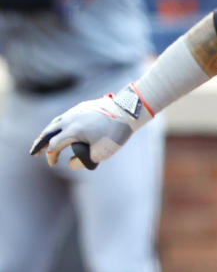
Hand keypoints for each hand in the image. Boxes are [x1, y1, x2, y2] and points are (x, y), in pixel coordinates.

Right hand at [29, 84, 150, 168]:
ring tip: (43, 140)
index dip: (51, 156)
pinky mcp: (82, 107)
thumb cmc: (115, 134)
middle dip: (39, 143)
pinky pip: (65, 116)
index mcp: (72, 131)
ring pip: (56, 122)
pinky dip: (58, 125)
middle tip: (33, 152)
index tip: (53, 164)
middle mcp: (70, 119)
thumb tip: (70, 162)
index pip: (54, 145)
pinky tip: (60, 129)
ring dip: (48, 132)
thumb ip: (81, 162)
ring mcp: (76, 111)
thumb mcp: (100, 154)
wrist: (128, 111)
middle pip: (49, 132)